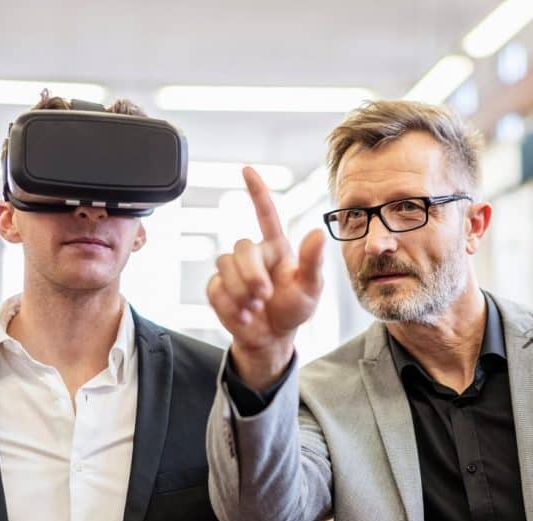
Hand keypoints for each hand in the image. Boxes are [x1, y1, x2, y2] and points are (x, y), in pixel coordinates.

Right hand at [207, 167, 324, 389]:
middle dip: (251, 275)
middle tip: (264, 296)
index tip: (247, 170)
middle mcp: (253, 255)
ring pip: (224, 266)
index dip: (257, 192)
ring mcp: (233, 271)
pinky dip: (230, 306)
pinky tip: (244, 316)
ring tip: (255, 308)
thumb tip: (317, 232)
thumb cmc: (294, 309)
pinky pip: (214, 289)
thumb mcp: (311, 289)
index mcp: (277, 248)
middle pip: (241, 247)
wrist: (273, 338)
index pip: (265, 214)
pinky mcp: (218, 288)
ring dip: (241, 292)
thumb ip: (313, 262)